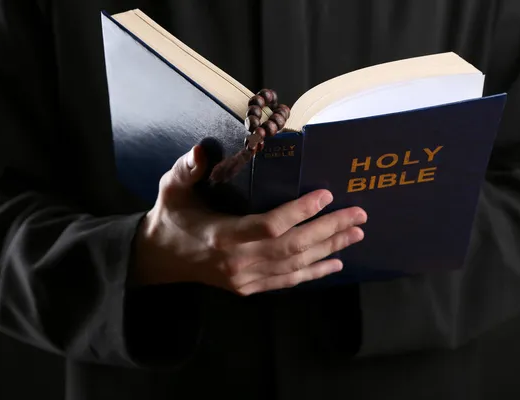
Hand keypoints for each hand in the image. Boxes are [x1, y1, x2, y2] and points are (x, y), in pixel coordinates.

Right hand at [133, 145, 366, 294]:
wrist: (160, 258)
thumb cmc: (171, 216)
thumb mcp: (172, 187)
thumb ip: (188, 168)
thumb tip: (203, 148)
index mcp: (222, 236)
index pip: (270, 225)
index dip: (301, 212)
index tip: (327, 195)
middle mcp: (238, 262)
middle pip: (293, 247)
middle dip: (329, 230)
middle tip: (359, 215)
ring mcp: (246, 279)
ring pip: (295, 265)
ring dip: (329, 250)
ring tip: (356, 234)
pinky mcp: (249, 287)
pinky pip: (288, 281)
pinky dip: (313, 272)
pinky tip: (335, 264)